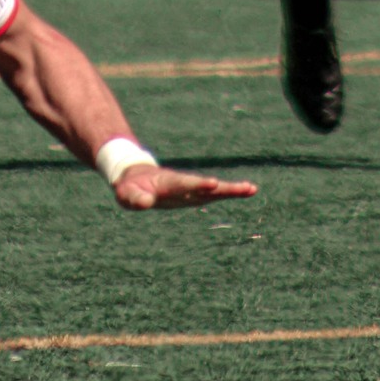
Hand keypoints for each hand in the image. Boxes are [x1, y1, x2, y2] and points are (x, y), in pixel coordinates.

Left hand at [114, 165, 257, 210]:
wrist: (136, 177)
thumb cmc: (130, 187)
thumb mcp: (127, 194)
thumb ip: (135, 198)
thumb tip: (146, 203)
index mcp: (168, 183)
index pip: (185, 184)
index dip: (198, 185)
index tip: (212, 184)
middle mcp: (183, 184)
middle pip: (206, 186)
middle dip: (224, 188)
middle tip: (245, 187)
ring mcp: (190, 189)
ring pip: (213, 190)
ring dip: (232, 190)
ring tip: (252, 189)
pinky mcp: (194, 194)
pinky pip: (213, 194)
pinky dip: (228, 193)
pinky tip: (247, 192)